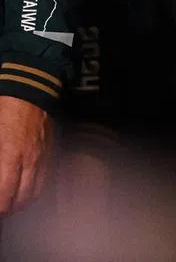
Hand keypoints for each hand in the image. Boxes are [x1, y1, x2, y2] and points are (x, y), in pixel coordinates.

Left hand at [0, 96, 52, 214]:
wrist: (30, 89)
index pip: (4, 196)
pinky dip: (34, 188)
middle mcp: (29, 160)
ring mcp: (41, 155)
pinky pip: (44, 178)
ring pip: (35, 192)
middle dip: (8, 208)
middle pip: (21, 199)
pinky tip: (25, 187)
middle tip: (1, 206)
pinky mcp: (48, 150)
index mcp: (11, 156)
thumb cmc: (5, 109)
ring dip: (22, 201)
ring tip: (11, 201)